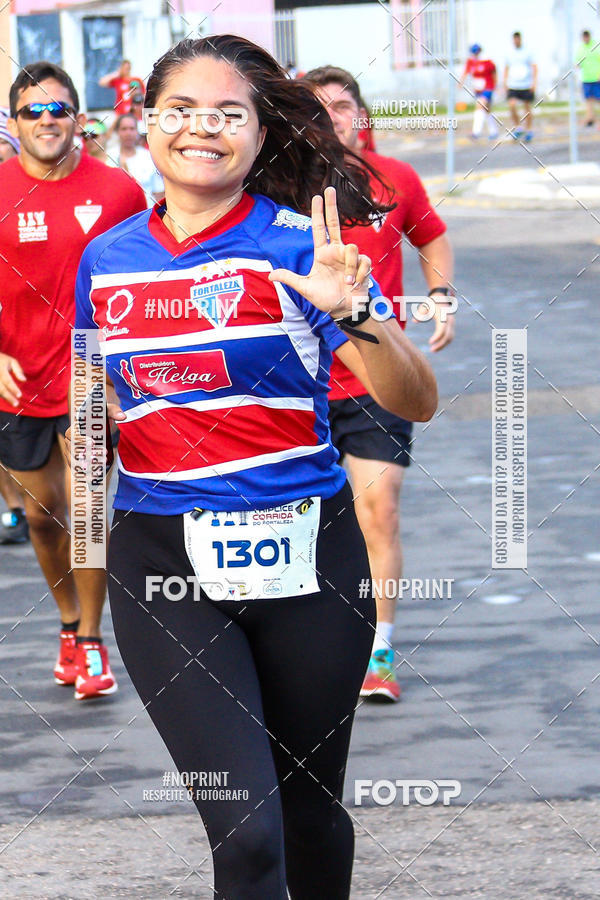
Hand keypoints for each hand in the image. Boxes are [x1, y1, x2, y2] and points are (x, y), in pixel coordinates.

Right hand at [0, 353, 25, 406]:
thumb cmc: (1, 360)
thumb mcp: (11, 361)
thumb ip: (18, 370)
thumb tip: (24, 380)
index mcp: (0, 369)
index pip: (7, 381)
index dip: (13, 389)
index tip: (20, 395)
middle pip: (1, 389)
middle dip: (8, 397)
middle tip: (16, 404)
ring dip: (4, 397)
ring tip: (13, 402)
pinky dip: (0, 395)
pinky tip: (6, 397)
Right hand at [64, 399, 124, 469]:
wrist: (101, 429)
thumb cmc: (101, 417)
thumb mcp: (107, 411)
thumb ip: (114, 411)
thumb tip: (123, 416)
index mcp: (73, 430)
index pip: (72, 436)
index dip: (81, 440)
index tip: (93, 442)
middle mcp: (70, 443)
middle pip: (74, 451)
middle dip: (88, 454)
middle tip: (105, 453)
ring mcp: (73, 455)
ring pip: (76, 462)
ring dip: (88, 465)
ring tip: (103, 463)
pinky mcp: (79, 463)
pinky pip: (80, 470)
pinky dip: (88, 473)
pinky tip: (98, 475)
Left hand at [268, 187, 371, 317]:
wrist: (345, 310)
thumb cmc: (326, 298)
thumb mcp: (305, 288)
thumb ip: (290, 279)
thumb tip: (270, 275)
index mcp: (323, 254)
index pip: (319, 229)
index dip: (318, 213)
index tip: (316, 197)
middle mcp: (336, 251)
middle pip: (335, 223)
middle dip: (332, 206)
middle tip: (329, 189)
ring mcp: (350, 257)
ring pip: (352, 248)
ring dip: (350, 267)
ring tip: (347, 282)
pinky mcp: (363, 265)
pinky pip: (363, 262)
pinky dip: (359, 274)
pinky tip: (356, 284)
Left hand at [413, 293, 455, 352]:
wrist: (440, 296)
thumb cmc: (431, 302)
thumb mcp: (424, 306)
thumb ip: (420, 313)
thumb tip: (415, 321)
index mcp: (443, 315)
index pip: (442, 328)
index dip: (437, 336)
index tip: (430, 343)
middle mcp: (449, 320)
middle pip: (448, 335)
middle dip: (440, 344)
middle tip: (431, 350)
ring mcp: (452, 323)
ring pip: (450, 337)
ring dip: (443, 345)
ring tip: (433, 350)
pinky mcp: (451, 326)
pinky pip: (450, 336)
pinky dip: (444, 342)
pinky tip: (437, 346)